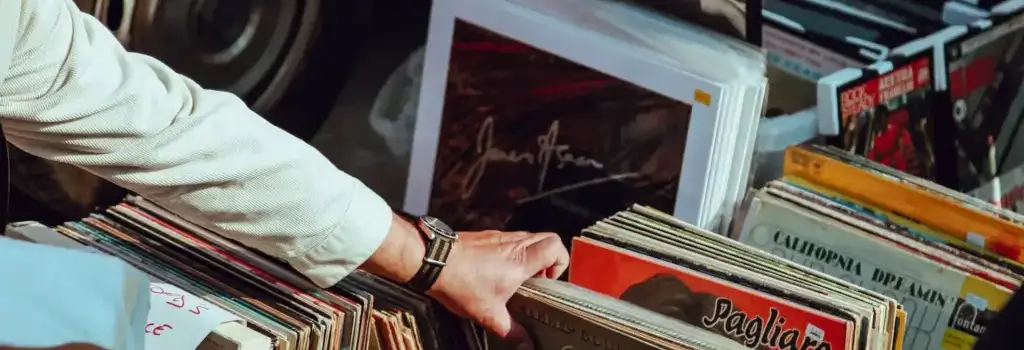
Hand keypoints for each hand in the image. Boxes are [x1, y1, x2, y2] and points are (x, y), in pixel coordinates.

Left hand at [427, 230, 568, 347]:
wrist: (433, 261)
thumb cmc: (460, 281)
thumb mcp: (489, 314)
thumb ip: (511, 330)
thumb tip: (523, 342)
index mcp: (521, 260)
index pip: (556, 246)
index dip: (560, 262)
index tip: (549, 280)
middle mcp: (513, 243)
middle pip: (546, 238)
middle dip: (548, 259)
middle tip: (538, 279)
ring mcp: (498, 237)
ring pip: (527, 238)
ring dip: (528, 256)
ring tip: (517, 278)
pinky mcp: (484, 236)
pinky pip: (507, 240)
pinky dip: (509, 253)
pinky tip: (495, 272)